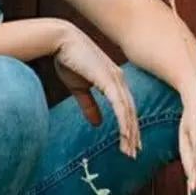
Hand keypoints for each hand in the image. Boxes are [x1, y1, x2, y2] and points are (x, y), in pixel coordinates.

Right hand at [52, 23, 140, 157]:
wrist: (61, 41)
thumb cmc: (68, 60)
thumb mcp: (79, 88)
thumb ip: (89, 105)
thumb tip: (97, 124)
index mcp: (114, 80)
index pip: (126, 107)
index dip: (129, 125)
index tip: (131, 143)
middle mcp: (119, 80)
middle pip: (131, 112)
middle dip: (133, 134)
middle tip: (134, 153)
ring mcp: (116, 80)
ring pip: (127, 112)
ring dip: (129, 133)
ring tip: (129, 151)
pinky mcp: (109, 80)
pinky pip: (120, 106)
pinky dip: (124, 122)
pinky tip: (125, 136)